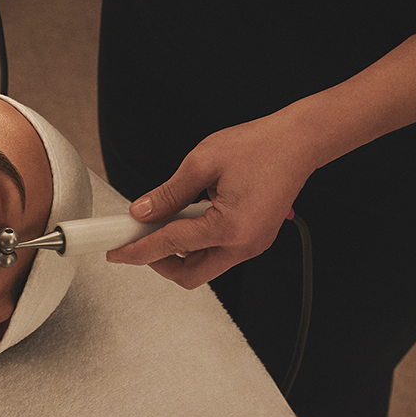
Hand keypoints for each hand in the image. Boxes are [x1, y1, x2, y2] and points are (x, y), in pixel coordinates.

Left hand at [105, 111, 318, 287]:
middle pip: (190, 275)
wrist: (299, 141)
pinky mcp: (255, 239)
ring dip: (178, 254)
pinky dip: (196, 244)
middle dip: (159, 263)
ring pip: (204, 267)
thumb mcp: (201, 163)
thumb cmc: (259, 146)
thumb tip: (142, 212)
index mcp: (230, 228)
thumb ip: (168, 193)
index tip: (116, 252)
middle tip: (138, 241)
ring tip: (161, 224)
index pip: (170, 246)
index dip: (137, 250)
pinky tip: (185, 220)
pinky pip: (218, 253)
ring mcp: (253, 245)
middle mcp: (245, 245)